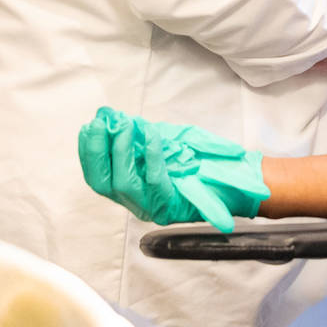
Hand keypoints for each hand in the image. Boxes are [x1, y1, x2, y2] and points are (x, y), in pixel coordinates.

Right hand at [77, 107, 269, 231]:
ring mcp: (153, 208)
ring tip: (124, 127)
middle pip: (102, 183)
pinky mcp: (172, 209)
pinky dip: (151, 156)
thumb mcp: (166, 142)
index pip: (97, 176)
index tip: (88, 127)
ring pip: (123, 184)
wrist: (238, 178)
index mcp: (132, 188)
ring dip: (120, 152)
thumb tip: (113, 117)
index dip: (89, 152)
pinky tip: (152, 136)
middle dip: (96, 152)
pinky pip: (155, 182)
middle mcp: (137, 202)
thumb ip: (140, 134)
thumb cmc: (202, 159)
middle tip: (98, 125)